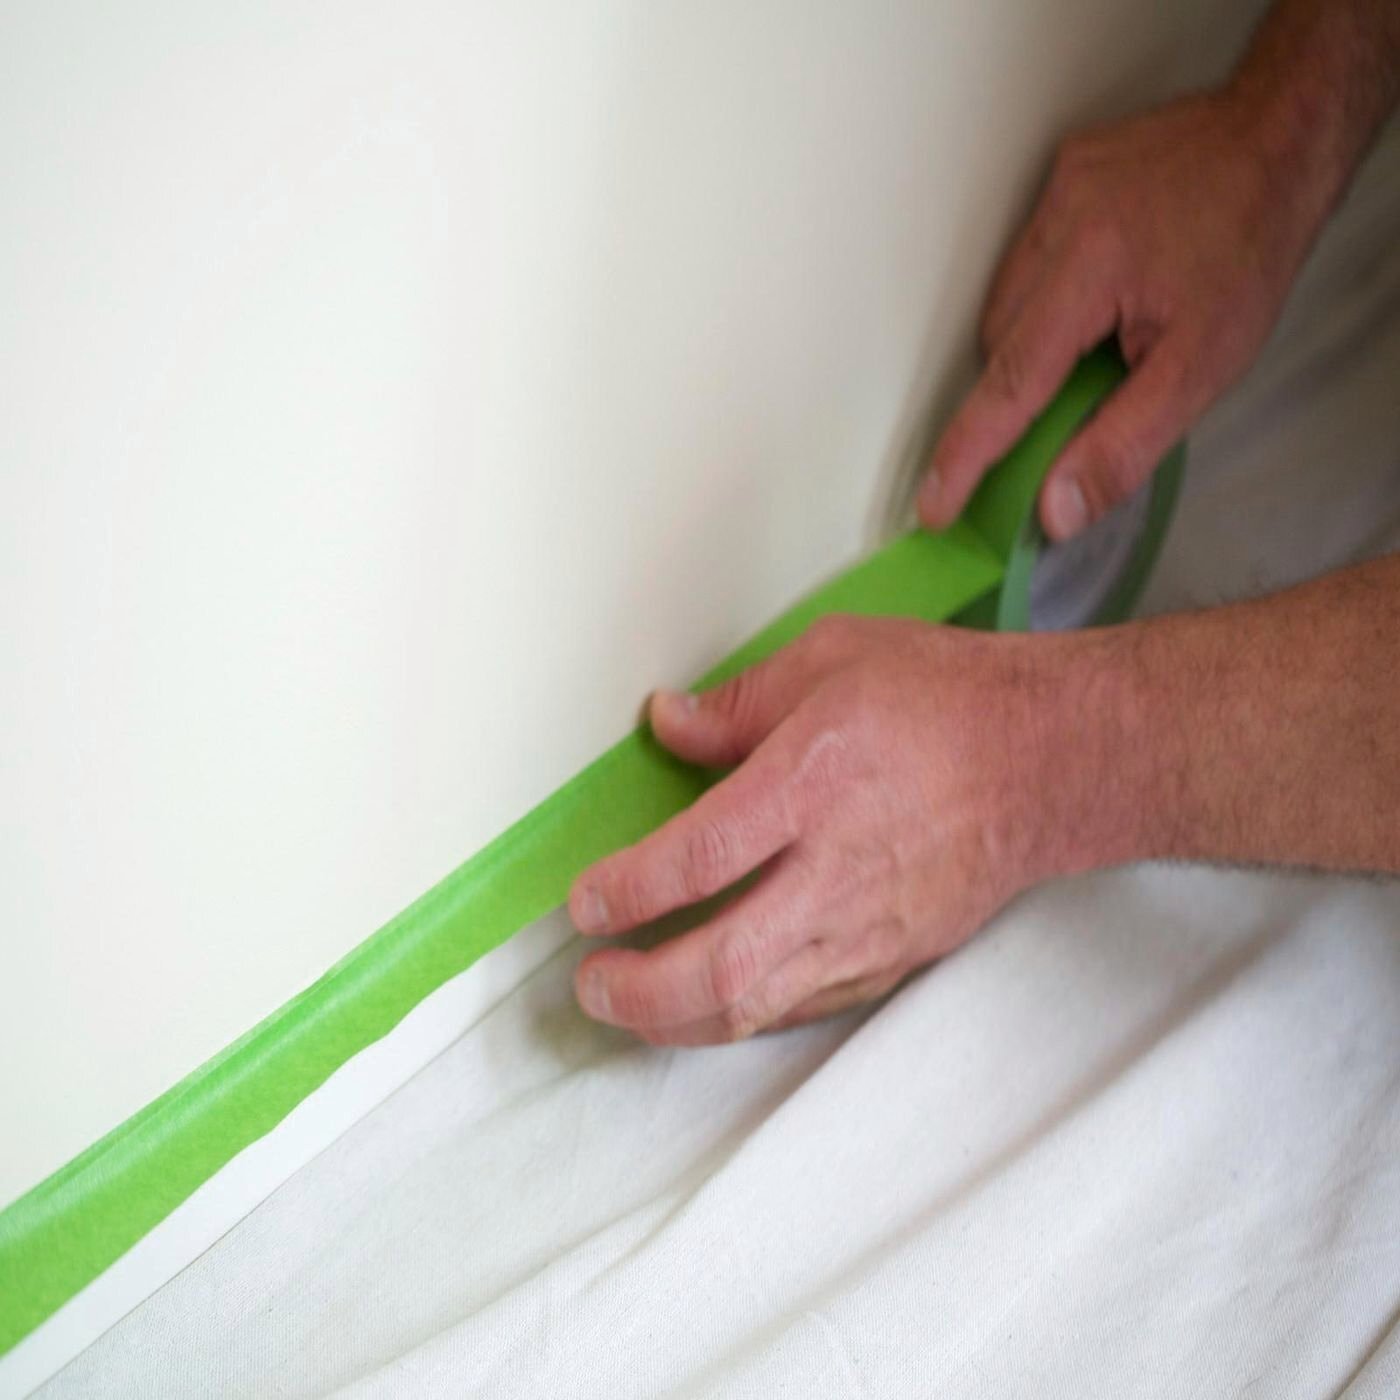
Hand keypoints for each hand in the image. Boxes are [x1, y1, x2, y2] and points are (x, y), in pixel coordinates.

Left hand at [567, 616, 1125, 1044]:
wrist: (1052, 759)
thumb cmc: (946, 699)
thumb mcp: (833, 657)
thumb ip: (739, 701)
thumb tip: (668, 723)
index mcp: (810, 784)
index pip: (698, 859)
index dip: (627, 891)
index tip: (585, 902)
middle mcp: (836, 870)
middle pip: (721, 967)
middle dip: (639, 991)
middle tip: (590, 982)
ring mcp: (868, 926)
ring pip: (758, 1007)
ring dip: (680, 1022)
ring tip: (631, 1006)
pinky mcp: (893, 956)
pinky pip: (805, 1007)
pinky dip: (744, 1016)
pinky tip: (710, 1004)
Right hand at [918, 87, 1331, 540]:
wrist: (1284, 132)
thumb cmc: (1253, 245)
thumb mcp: (1206, 365)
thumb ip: (1125, 444)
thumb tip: (1057, 510)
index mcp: (1092, 270)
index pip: (1010, 386)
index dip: (967, 456)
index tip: (934, 507)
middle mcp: (1060, 222)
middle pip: (1000, 347)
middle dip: (1020, 394)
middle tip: (1067, 414)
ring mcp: (1056, 191)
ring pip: (1006, 304)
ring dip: (1033, 344)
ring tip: (1096, 345)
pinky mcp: (1061, 173)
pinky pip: (1025, 260)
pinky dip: (1044, 297)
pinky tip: (1097, 296)